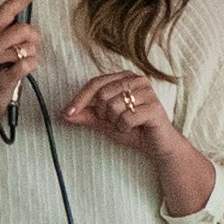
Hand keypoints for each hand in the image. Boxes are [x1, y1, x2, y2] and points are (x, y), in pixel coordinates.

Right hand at [0, 0, 41, 123]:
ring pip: (29, 46)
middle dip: (34, 37)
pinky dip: (31, 66)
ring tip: (21, 64)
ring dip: (32, 55)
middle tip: (30, 48)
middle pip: (23, 28)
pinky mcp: (4, 77)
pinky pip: (29, 63)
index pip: (6, 9)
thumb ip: (4, 34)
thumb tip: (25, 20)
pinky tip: (23, 72)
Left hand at [60, 65, 182, 162]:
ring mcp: (147, 92)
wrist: (158, 146)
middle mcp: (136, 79)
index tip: (67, 113)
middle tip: (114, 122)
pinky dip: (125, 128)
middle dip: (103, 114)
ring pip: (114, 106)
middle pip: (103, 94)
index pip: (95, 83)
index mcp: (124, 77)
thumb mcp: (105, 122)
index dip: (80, 99)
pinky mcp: (154, 107)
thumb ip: (87, 115)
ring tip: (126, 125)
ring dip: (115, 122)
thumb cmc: (132, 130)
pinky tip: (134, 129)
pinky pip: (127, 118)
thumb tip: (65, 114)